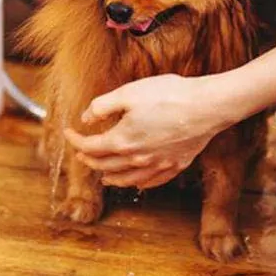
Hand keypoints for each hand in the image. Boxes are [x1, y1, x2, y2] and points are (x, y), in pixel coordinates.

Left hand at [64, 74, 224, 189]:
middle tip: (81, 153)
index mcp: (122, 140)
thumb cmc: (169, 95)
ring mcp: (158, 164)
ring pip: (127, 178)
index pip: (90, 146)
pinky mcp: (176, 164)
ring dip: (111, 177)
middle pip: (106, 164)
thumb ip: (102, 106)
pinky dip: (139, 183)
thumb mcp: (128, 92)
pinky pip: (152, 181)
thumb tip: (86, 118)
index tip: (68, 132)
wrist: (206, 106)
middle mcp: (137, 158)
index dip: (75, 140)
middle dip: (89, 158)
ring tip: (103, 176)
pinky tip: (137, 182)